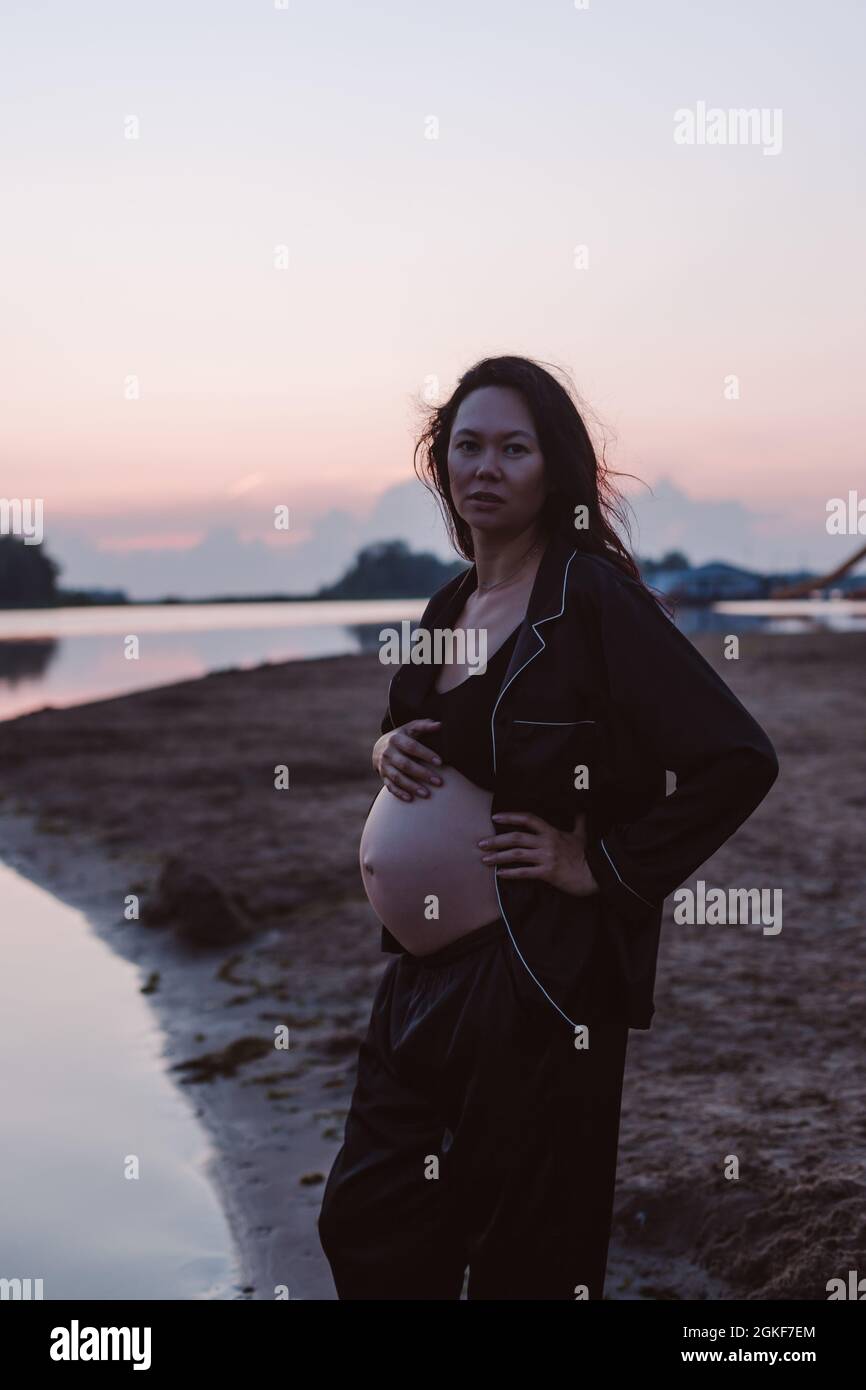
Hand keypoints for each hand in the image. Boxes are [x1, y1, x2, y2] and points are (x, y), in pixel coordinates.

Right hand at [373, 719, 443, 800]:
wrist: (381, 747)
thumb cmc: (403, 737)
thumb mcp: (411, 728)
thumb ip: (424, 726)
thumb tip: (440, 725)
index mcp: (396, 739)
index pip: (411, 747)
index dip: (425, 754)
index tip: (440, 762)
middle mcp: (388, 753)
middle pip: (405, 765)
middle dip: (422, 774)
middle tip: (439, 782)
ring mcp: (384, 766)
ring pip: (398, 778)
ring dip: (412, 786)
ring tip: (427, 794)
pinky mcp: (383, 776)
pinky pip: (390, 787)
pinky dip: (399, 793)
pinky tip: (411, 799)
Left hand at [477, 810, 599, 895]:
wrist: (597, 874)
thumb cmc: (587, 855)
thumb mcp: (582, 834)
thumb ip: (578, 821)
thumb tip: (581, 808)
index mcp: (552, 832)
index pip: (528, 819)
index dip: (511, 817)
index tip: (495, 817)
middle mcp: (547, 843)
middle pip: (516, 837)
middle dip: (496, 840)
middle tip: (481, 843)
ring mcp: (546, 858)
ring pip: (516, 854)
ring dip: (498, 857)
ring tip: (484, 859)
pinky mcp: (547, 873)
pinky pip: (524, 873)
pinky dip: (510, 873)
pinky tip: (500, 875)